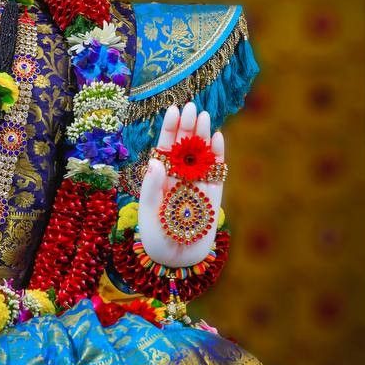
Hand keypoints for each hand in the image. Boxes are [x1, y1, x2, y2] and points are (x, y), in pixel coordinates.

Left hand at [137, 101, 224, 267]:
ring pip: (201, 154)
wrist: (176, 258)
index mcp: (161, 176)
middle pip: (184, 145)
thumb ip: (150, 186)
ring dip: (202, 135)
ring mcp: (197, 183)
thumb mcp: (146, 210)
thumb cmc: (156, 234)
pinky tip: (216, 137)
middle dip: (187, 126)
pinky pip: (216, 171)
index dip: (169, 128)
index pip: (165, 146)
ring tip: (203, 116)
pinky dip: (217, 155)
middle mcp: (179, 175)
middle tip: (191, 106)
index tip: (172, 109)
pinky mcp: (213, 195)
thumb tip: (155, 161)